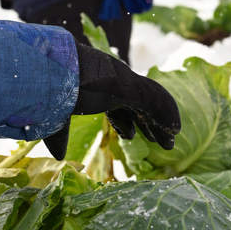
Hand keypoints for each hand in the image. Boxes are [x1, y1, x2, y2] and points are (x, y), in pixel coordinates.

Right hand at [43, 41, 180, 159]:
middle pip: (137, 106)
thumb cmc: (54, 94)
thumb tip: (59, 156)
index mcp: (98, 89)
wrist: (62, 73)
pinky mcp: (137, 88)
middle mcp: (115, 84)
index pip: (116, 106)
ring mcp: (127, 83)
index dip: (124, 121)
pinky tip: (176, 128)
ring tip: (170, 142)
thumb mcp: (56, 119)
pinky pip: (159, 101)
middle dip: (148, 124)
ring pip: (151, 105)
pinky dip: (169, 114)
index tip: (129, 136)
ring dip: (161, 123)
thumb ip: (59, 136)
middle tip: (157, 141)